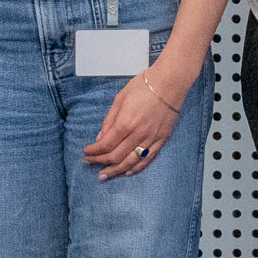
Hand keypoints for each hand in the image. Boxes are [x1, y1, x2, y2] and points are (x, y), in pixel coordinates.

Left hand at [84, 61, 192, 179]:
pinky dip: (137, 168)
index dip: (93, 152)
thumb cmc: (145, 86)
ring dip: (116, 170)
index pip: (105, 145)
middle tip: (91, 164)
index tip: (87, 152)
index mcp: (126, 122)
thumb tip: (101, 137)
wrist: (170, 82)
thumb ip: (109, 120)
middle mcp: (139, 134)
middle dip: (100, 162)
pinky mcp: (162, 139)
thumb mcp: (120, 99)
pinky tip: (128, 172)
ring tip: (106, 175)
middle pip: (116, 156)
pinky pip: (148, 159)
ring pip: (131, 162)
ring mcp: (152, 138)